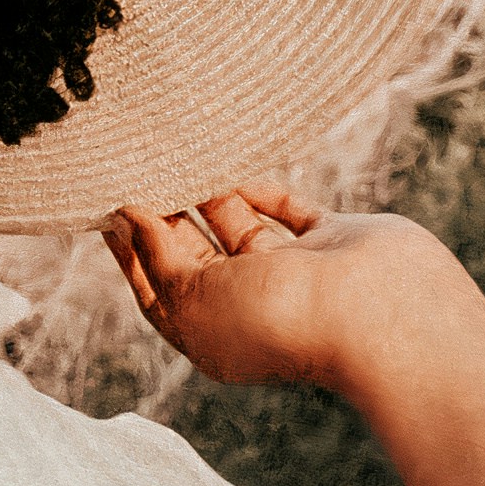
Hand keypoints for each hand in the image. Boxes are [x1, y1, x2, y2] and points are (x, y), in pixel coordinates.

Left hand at [102, 187, 475, 401]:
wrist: (381, 315)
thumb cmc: (282, 320)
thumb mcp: (194, 297)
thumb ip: (159, 256)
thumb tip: (127, 216)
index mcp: (214, 334)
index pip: (159, 288)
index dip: (130, 249)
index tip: (103, 204)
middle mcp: (253, 304)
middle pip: (195, 254)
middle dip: (166, 214)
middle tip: (134, 164)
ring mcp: (294, 273)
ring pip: (239, 226)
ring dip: (210, 194)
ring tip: (174, 151)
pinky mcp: (331, 240)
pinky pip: (287, 209)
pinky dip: (261, 187)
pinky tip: (231, 159)